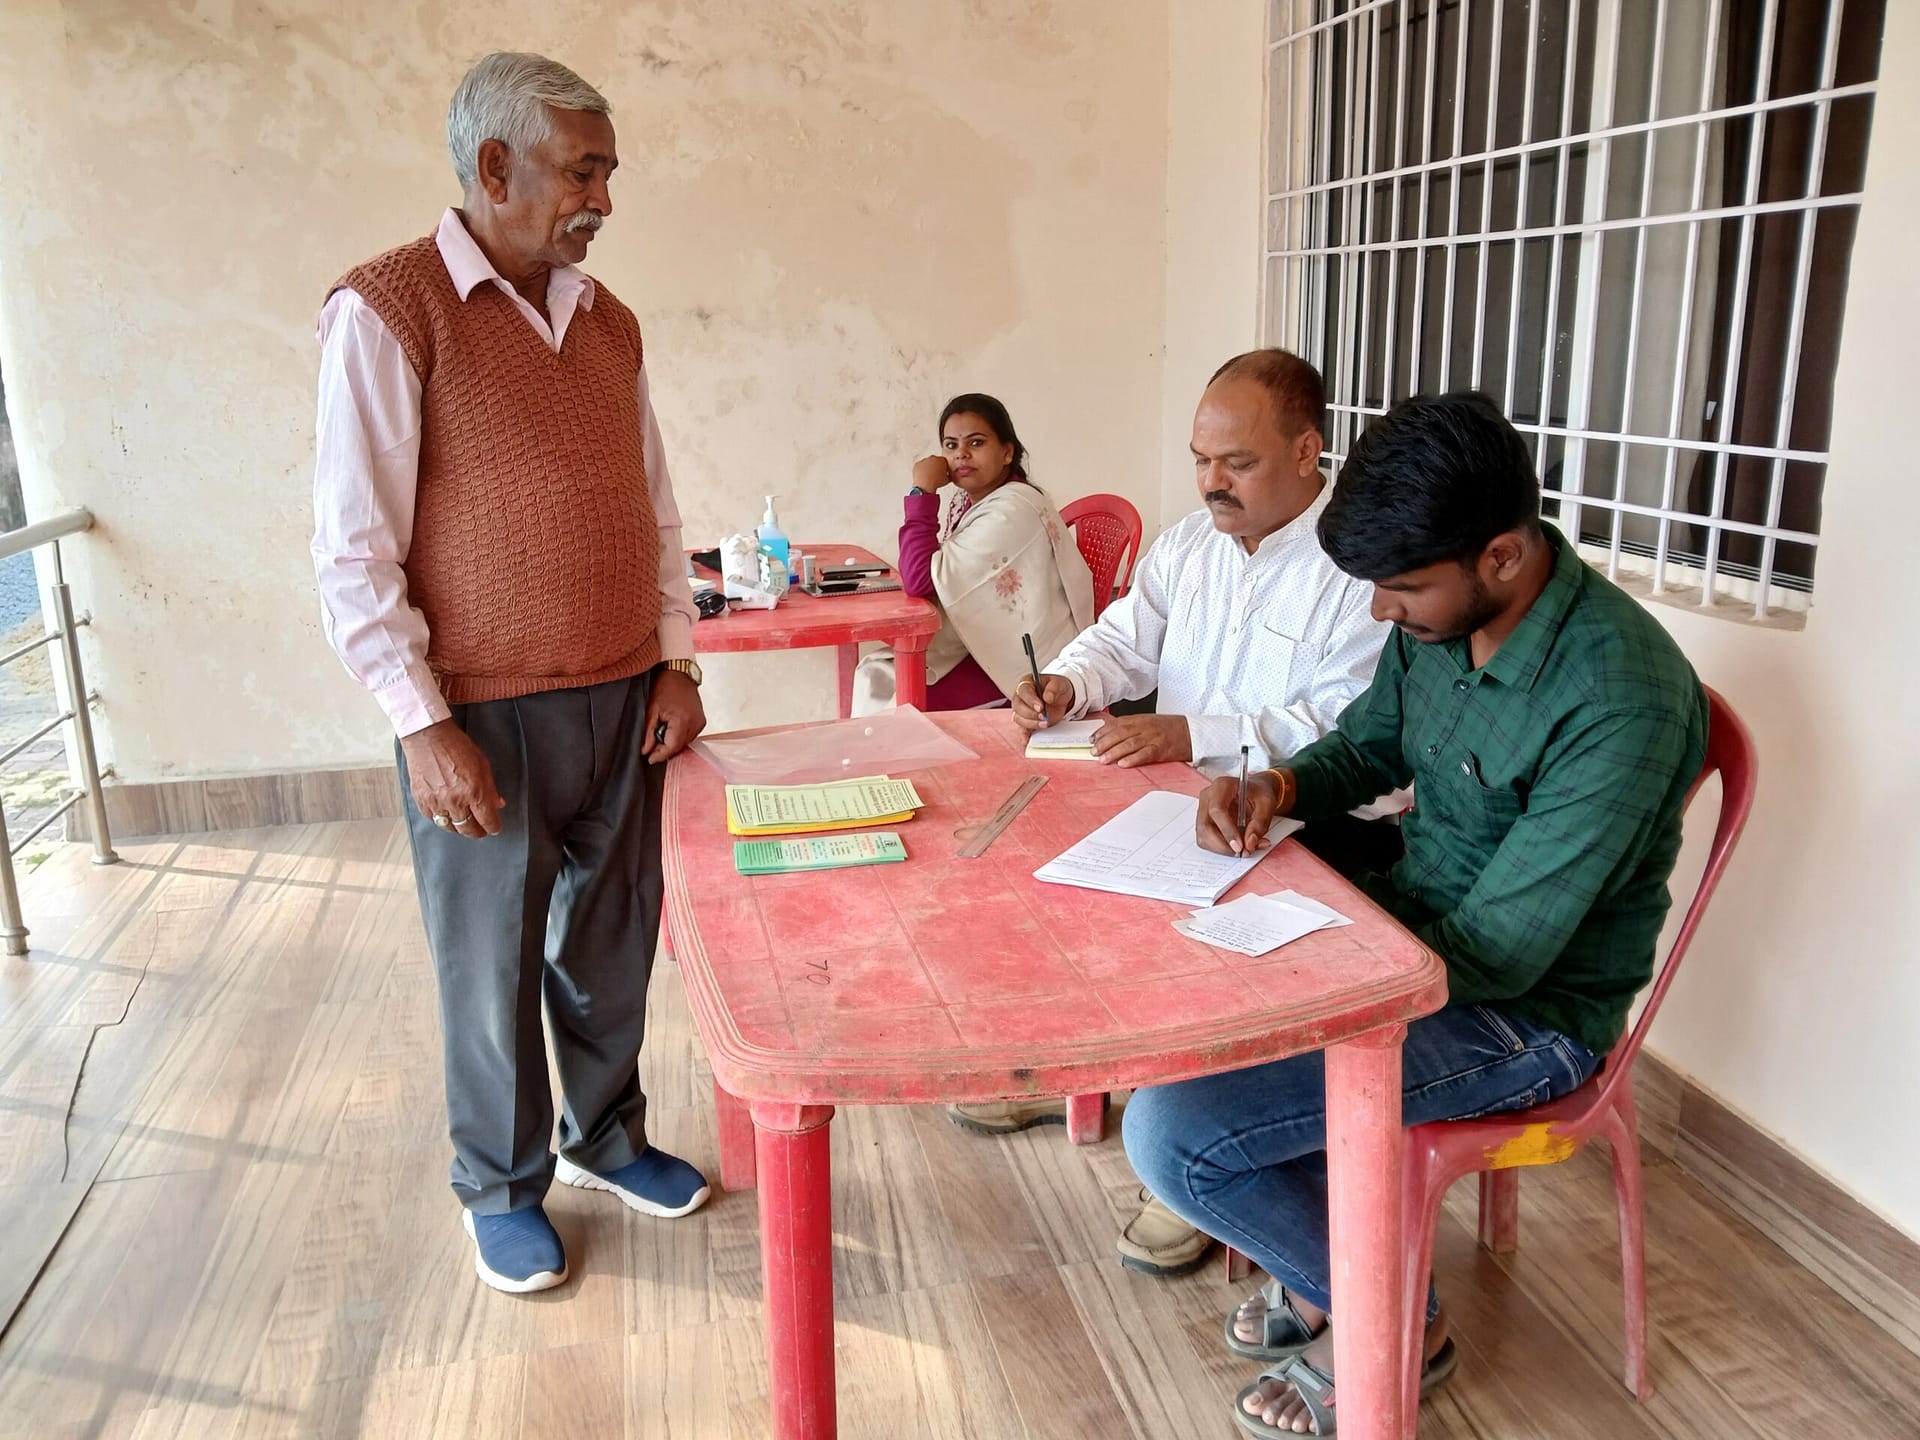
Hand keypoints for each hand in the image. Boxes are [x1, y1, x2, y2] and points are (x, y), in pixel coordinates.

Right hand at [401, 719, 504, 838]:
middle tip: (481, 830)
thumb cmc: (457, 747)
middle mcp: (455, 801)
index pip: (488, 821)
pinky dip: (441, 818)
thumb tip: (497, 804)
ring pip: (449, 827)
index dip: (493, 827)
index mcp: (474, 792)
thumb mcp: (483, 765)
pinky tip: (446, 813)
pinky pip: (432, 818)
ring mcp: (436, 802)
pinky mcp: (422, 800)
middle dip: (477, 832)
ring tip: (463, 823)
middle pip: (468, 829)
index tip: (495, 827)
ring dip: (458, 827)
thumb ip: (490, 788)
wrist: (428, 737)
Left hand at [643, 669, 706, 764]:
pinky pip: (690, 736)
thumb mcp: (651, 710)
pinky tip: (671, 730)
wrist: (679, 673)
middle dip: (665, 750)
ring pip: (685, 743)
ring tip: (661, 735)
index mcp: (682, 721)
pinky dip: (679, 736)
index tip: (650, 759)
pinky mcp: (701, 721)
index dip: (660, 755)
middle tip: (652, 748)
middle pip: (679, 747)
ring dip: (672, 743)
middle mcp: (695, 723)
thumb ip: (648, 733)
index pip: (672, 747)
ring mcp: (700, 722)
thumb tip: (646, 750)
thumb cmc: (665, 687)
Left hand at [911, 455, 951, 490]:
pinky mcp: (917, 464)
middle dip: (935, 466)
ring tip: (929, 476)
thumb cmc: (936, 482)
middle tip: (936, 474)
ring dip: (928, 468)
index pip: (944, 461)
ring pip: (927, 463)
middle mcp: (933, 458)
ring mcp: (924, 460)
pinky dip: (921, 470)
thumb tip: (950, 476)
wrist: (925, 484)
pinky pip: (920, 466)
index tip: (942, 472)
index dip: (943, 467)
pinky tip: (923, 476)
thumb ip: (950, 475)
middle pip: (935, 461)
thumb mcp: (948, 480)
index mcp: (941, 460)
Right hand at [1012, 672, 1073, 730]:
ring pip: (1019, 719)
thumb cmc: (1057, 688)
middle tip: (1044, 717)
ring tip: (1045, 724)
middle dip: (1031, 714)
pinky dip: (1024, 736)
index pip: (1023, 691)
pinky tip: (1027, 740)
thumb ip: (1054, 687)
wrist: (1061, 698)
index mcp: (1026, 684)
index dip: (1030, 700)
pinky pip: (1021, 730)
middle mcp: (1020, 697)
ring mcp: (1021, 711)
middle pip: (1018, 707)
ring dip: (1031, 723)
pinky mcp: (1026, 722)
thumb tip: (1047, 697)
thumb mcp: (1059, 683)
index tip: (1040, 707)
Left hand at [1091, 713, 1192, 768]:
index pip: (1118, 724)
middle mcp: (1145, 727)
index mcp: (1141, 719)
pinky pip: (1145, 754)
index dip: (1103, 732)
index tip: (1092, 739)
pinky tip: (1123, 764)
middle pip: (1121, 734)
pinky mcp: (1161, 750)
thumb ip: (1131, 726)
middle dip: (1105, 743)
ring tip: (1103, 760)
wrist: (1192, 732)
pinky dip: (1133, 759)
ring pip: (1130, 744)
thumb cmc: (1169, 728)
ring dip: (1114, 752)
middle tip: (1094, 752)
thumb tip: (1111, 733)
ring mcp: (1153, 738)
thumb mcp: (1149, 722)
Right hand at [1195, 770, 1280, 855]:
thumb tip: (1249, 843)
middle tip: (1242, 852)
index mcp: (1222, 786)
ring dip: (1222, 848)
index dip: (1227, 830)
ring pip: (1203, 836)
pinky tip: (1236, 845)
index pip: (1217, 810)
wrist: (1254, 792)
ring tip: (1243, 848)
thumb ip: (1260, 823)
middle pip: (1205, 826)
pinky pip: (1206, 840)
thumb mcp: (1267, 804)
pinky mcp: (1204, 822)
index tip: (1239, 846)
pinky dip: (1221, 848)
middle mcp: (1207, 797)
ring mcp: (1202, 810)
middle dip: (1223, 845)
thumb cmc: (1258, 794)